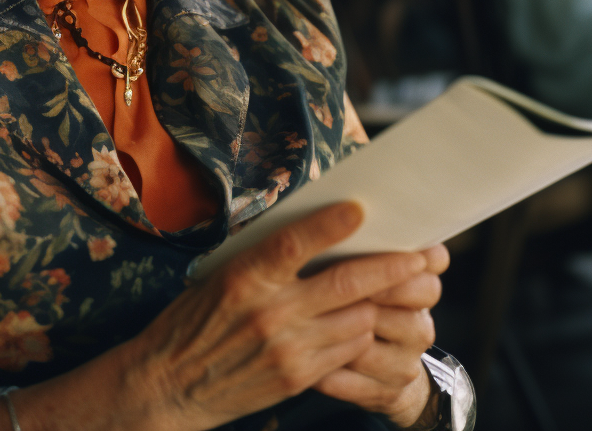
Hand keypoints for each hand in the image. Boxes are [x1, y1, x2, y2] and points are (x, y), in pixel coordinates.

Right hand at [120, 202, 433, 430]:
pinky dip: (362, 331)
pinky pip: (346, 351)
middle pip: (343, 284)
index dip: (328, 225)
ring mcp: (287, 349)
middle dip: (389, 268)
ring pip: (355, 319)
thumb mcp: (219, 274)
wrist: (171, 381)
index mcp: (243, 277)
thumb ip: (264, 258)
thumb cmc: (194, 319)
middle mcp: (268, 312)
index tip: (360, 209)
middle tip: (420, 255)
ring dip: (383, 302)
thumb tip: (312, 231)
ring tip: (406, 287)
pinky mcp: (298, 377)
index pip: (293, 244)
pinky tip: (368, 319)